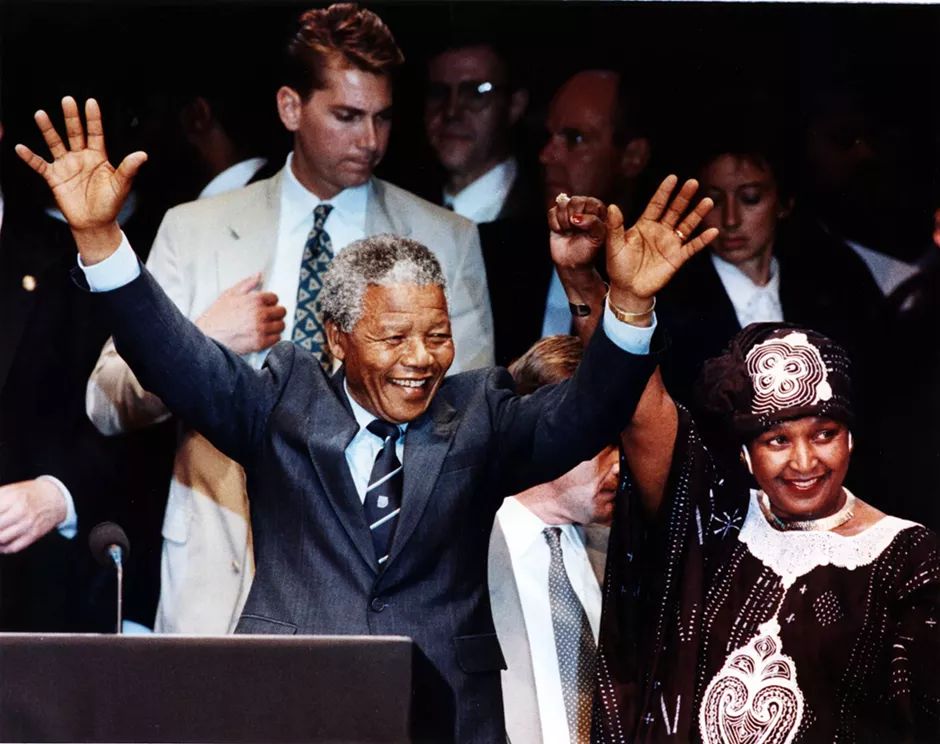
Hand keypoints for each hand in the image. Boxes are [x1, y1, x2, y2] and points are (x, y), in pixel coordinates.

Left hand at [0, 479, 67, 553]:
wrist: (55, 499)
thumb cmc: (28, 494)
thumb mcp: (9, 490)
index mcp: (13, 498)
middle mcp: (21, 511)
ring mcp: (28, 524)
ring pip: (1, 539)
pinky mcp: (33, 535)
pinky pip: (13, 548)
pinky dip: (2, 548)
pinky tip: (0, 542)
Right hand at [15, 96, 146, 263]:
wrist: (95, 223)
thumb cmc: (110, 204)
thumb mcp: (121, 186)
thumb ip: (128, 169)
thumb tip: (143, 155)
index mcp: (98, 157)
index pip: (95, 133)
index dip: (93, 118)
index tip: (90, 102)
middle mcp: (81, 157)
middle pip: (74, 133)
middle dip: (71, 117)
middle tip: (67, 100)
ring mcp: (66, 166)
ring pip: (55, 143)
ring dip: (48, 130)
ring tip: (40, 114)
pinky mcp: (54, 178)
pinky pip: (40, 165)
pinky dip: (30, 157)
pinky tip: (20, 148)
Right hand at [195, 274, 286, 354]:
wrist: (208, 337)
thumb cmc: (216, 316)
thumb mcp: (229, 294)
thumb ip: (246, 284)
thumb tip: (259, 275)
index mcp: (255, 299)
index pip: (275, 298)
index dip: (269, 302)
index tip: (264, 306)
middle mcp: (261, 313)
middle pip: (281, 311)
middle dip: (275, 313)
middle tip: (266, 317)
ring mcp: (261, 329)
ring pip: (281, 325)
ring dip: (274, 325)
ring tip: (264, 327)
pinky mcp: (261, 343)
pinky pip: (276, 338)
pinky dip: (272, 337)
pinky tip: (263, 335)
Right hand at [549, 195, 607, 270]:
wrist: (573, 262)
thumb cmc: (588, 250)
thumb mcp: (598, 237)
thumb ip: (594, 223)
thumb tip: (576, 217)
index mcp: (598, 210)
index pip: (591, 202)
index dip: (587, 215)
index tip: (587, 229)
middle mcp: (584, 207)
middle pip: (575, 201)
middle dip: (574, 218)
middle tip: (576, 230)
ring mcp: (569, 210)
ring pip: (562, 204)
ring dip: (564, 222)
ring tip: (569, 231)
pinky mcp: (555, 215)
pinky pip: (551, 212)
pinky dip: (555, 224)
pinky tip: (561, 231)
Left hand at [606, 175, 717, 310]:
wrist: (627, 289)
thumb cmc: (618, 266)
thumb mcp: (614, 245)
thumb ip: (615, 226)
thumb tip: (612, 206)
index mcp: (645, 225)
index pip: (657, 204)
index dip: (664, 192)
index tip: (673, 177)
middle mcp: (660, 231)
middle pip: (674, 210)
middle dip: (684, 197)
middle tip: (693, 182)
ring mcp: (670, 244)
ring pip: (686, 225)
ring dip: (697, 214)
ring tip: (708, 201)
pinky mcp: (677, 258)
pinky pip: (692, 247)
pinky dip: (702, 240)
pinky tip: (712, 231)